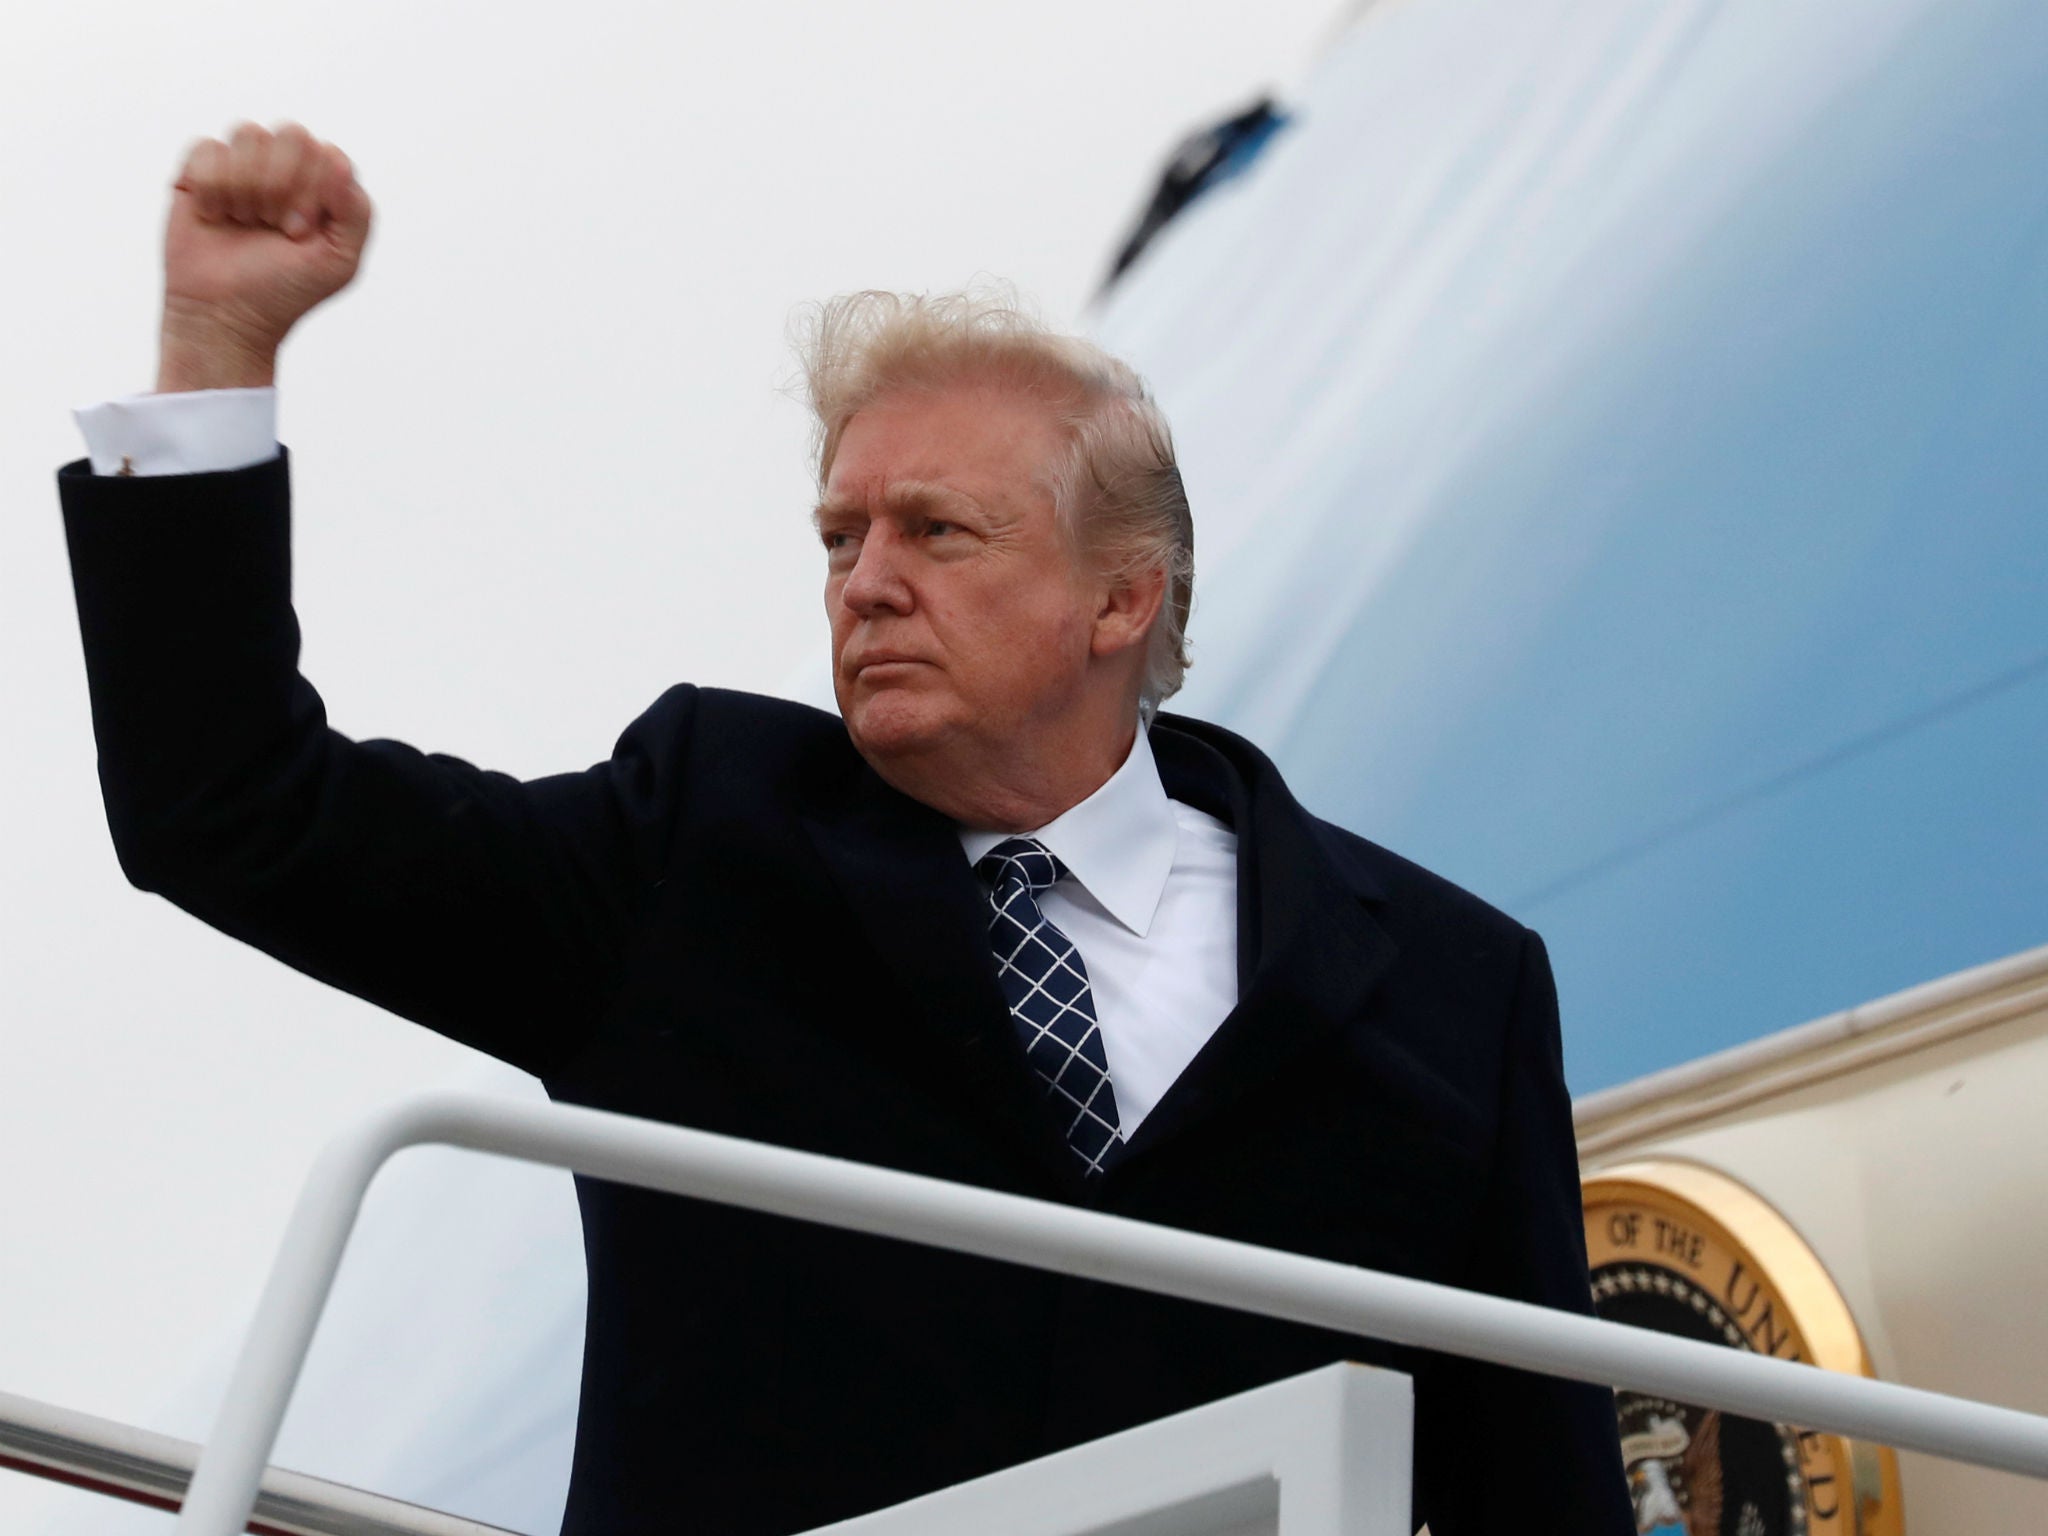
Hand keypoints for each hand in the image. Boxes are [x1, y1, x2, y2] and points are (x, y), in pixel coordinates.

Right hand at [157, 121, 372, 391]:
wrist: (226, 314)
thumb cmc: (286, 290)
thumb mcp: (339, 262)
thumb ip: (356, 212)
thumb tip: (335, 159)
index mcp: (325, 187)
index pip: (327, 153)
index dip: (312, 191)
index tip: (299, 233)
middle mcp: (287, 169)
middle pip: (292, 134)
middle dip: (281, 185)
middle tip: (274, 227)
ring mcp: (244, 167)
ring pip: (249, 134)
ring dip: (246, 187)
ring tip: (245, 223)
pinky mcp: (201, 170)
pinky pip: (208, 147)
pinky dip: (211, 187)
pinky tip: (215, 217)